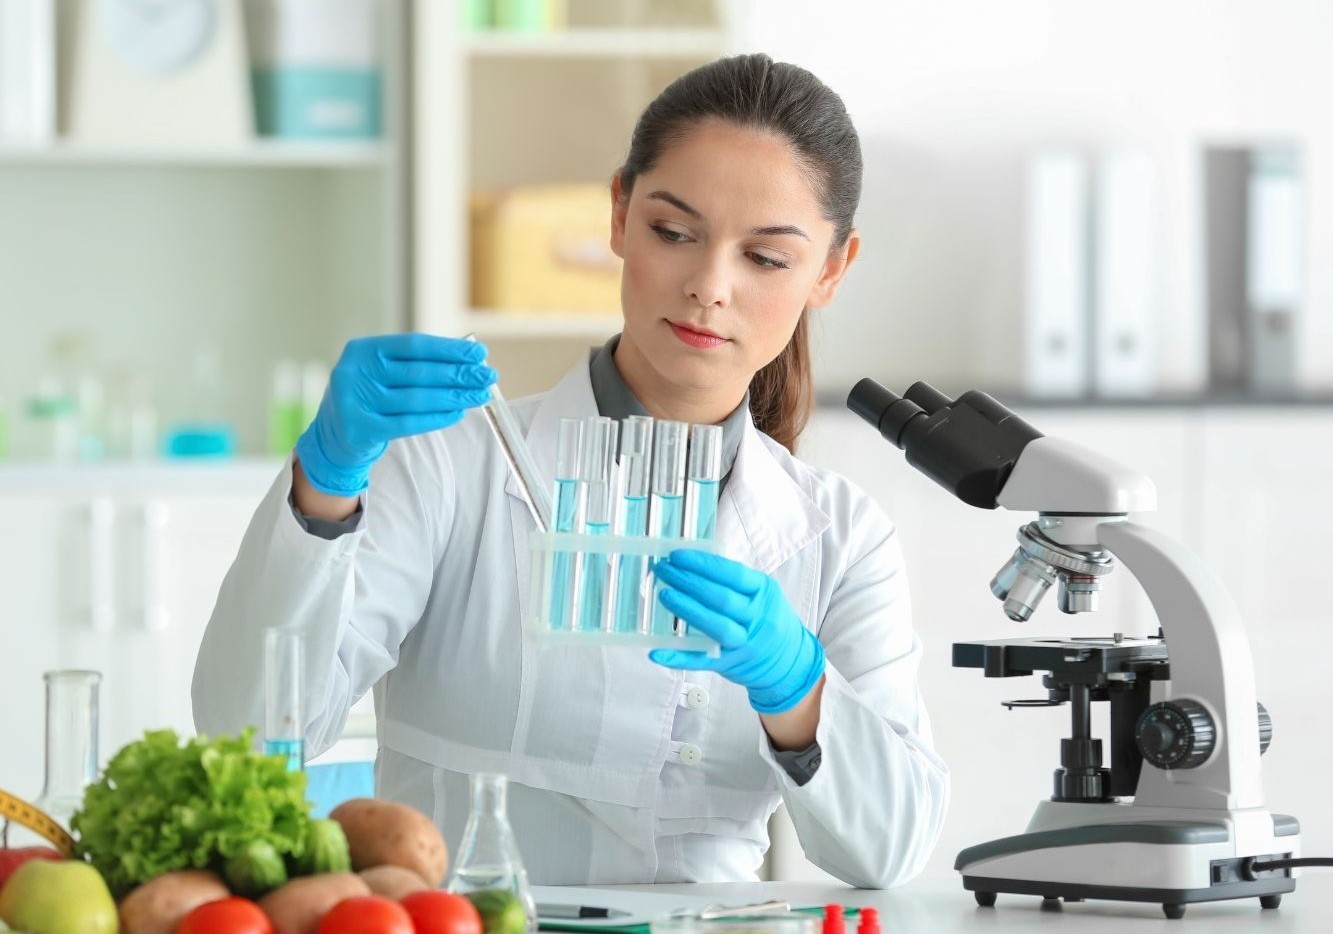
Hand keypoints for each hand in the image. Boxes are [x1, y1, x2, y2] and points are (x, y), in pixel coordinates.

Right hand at [294, 333, 495, 495]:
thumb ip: (416, 364)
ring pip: (416, 399)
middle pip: (418, 373)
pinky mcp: (360, 430)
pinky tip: (457, 413)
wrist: (332, 435)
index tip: (479, 354)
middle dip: (458, 374)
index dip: (449, 350)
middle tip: (488, 376)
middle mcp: (355, 372)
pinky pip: (408, 423)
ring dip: (454, 397)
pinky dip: (436, 418)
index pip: (414, 346)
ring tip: (480, 395)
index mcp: (363, 350)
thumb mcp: (383, 372)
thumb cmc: (369, 396)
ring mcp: (355, 402)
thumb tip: (468, 359)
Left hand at [648, 550, 824, 713]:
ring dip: (687, 609)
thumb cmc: (768, 619)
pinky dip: (679, 657)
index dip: (703, 564)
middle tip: (663, 570)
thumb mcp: (763, 594)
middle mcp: (756, 618)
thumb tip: (693, 564)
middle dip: (689, 582)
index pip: (733, 574)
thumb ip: (734, 582)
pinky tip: (658, 651)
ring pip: (715, 626)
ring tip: (663, 594)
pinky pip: (702, 661)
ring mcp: (743, 643)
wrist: (789, 661)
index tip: (677, 555)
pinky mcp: (729, 664)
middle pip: (721, 598)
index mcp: (763, 592)